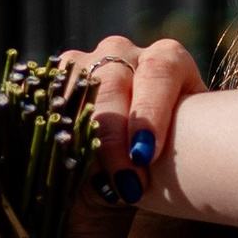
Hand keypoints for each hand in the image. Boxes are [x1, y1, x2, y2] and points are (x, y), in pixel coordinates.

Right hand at [73, 32, 208, 200]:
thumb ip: (186, 151)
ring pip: (76, 91)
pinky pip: (49, 100)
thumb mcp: (182, 149)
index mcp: (168, 59)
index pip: (159, 74)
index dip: (150, 114)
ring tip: (91, 180)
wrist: (135, 160)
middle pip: (112, 85)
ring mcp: (86, 61)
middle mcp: (124, 52)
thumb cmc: (171, 157)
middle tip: (127, 186)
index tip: (146, 156)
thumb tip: (188, 174)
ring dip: (82, 137)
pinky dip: (58, 132)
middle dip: (116, 140)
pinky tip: (63, 164)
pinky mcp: (58, 79)